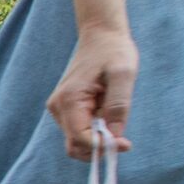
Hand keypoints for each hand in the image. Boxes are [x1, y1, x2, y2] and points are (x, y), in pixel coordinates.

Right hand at [46, 21, 137, 157]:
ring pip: (77, 141)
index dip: (102, 146)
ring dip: (98, 138)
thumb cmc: (113, 51)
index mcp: (69, 100)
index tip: (126, 144)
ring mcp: (59, 109)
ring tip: (114, 116)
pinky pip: (79, 131)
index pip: (80, 138)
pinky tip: (107, 114)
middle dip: (98, 148)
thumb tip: (115, 136)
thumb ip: (118, 106)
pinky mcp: (65, 109)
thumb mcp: (123, 75)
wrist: (101, 35)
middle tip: (123, 139)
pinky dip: (95, 132)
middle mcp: (58, 107)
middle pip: (74, 145)